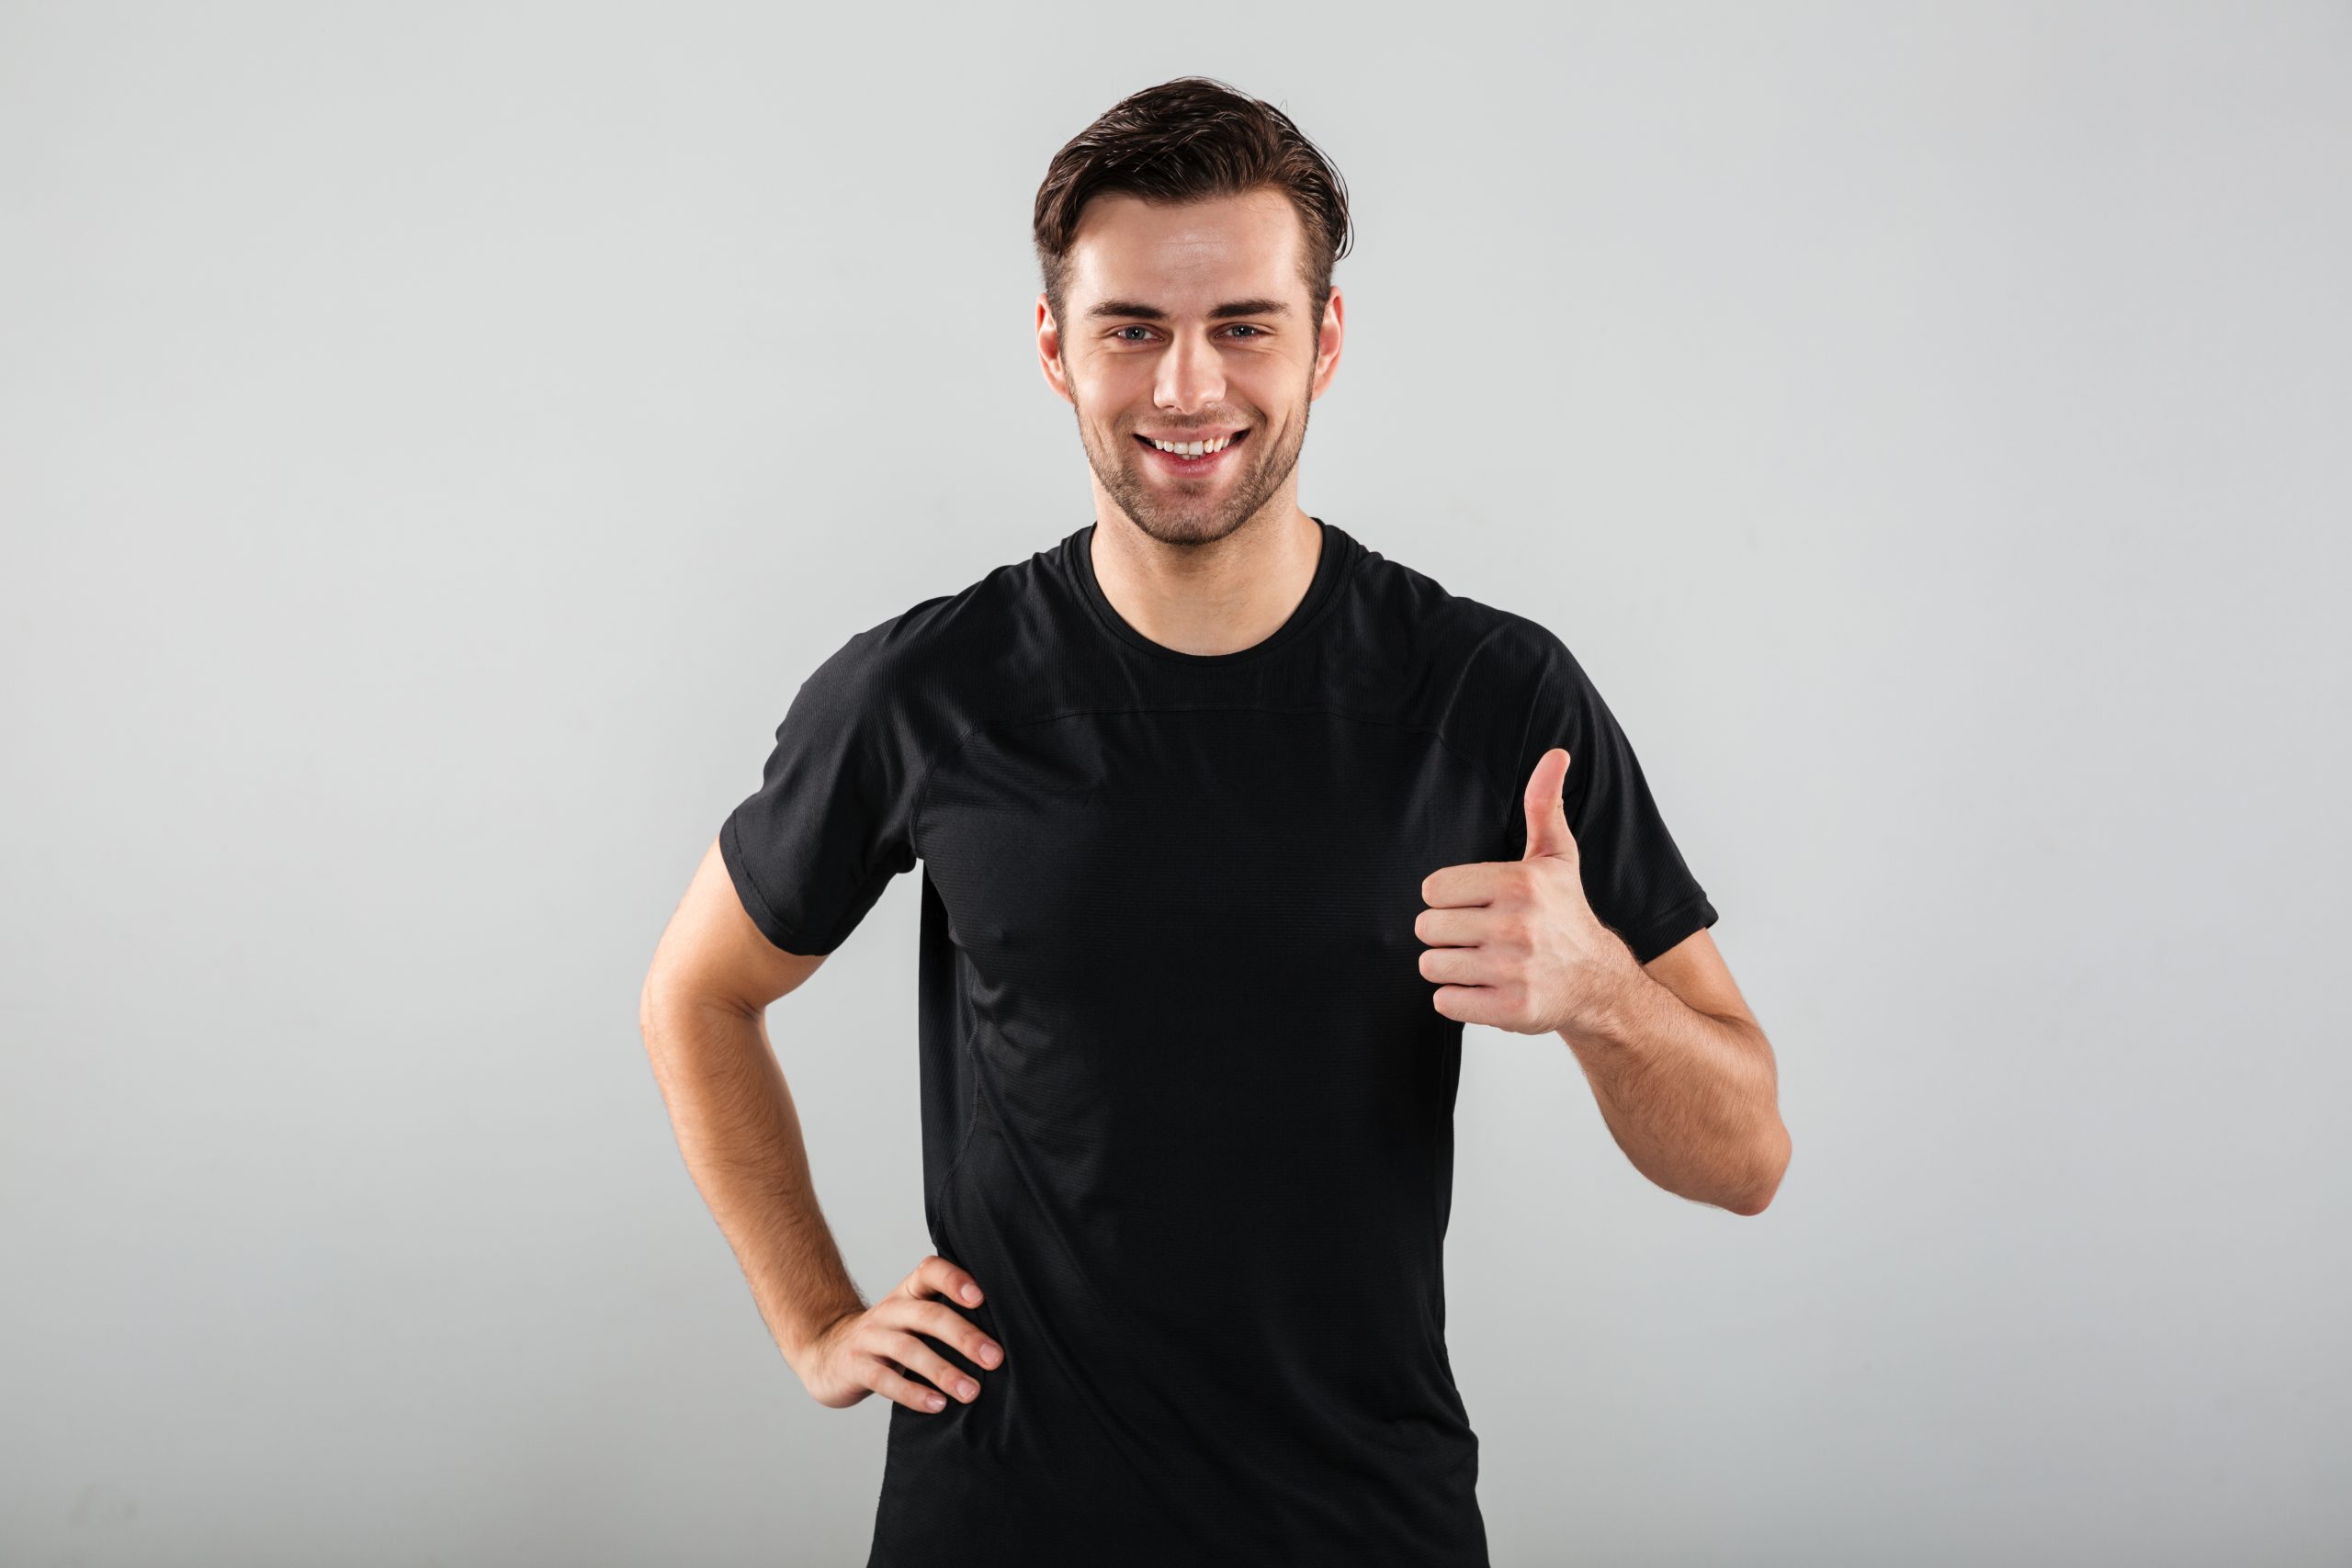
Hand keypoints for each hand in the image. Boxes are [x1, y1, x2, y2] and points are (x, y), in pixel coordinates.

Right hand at [789, 1254, 1004, 1413]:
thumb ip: (947, 1317)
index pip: (930, 1271)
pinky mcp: (855, 1367)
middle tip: (995, 1358)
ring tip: (971, 1391)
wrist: (826, 1352)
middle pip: (928, 1316)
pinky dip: (913, 1393)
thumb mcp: (913, 1318)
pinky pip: (885, 1380)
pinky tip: (938, 1405)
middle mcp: (889, 1310)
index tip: (981, 1298)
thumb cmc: (889, 1337)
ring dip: (944, 1371)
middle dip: (964, 1337)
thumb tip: (1009, 1333)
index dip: (955, 1280)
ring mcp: (870, 1338)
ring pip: (909, 1350)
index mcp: (908, 1293)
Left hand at [1415, 747, 1638, 1034]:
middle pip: (1427, 928)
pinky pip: (1445, 1002)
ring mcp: (1513, 971)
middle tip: (1478, 936)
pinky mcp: (1510, 1010)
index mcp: (1519, 884)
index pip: (1433, 889)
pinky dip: (1458, 998)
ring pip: (1431, 965)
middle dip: (1445, 934)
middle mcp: (1517, 926)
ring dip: (1449, 967)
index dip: (1448, 899)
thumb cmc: (1567, 915)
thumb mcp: (1557, 858)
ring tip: (1482, 961)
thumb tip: (1555, 755)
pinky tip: (1486, 988)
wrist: (1598, 982)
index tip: (1475, 905)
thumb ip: (1544, 806)